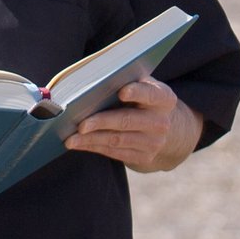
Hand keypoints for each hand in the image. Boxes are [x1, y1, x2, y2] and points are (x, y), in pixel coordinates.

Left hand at [65, 78, 203, 173]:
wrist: (169, 131)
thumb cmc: (145, 101)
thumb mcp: (145, 87)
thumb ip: (128, 81)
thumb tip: (94, 81)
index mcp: (164, 99)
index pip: (151, 94)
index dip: (137, 92)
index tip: (121, 92)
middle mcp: (161, 122)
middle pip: (128, 120)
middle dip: (102, 122)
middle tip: (81, 124)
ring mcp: (153, 143)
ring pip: (117, 140)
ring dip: (91, 139)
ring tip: (70, 138)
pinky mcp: (143, 157)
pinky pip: (114, 153)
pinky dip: (93, 147)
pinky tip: (78, 144)